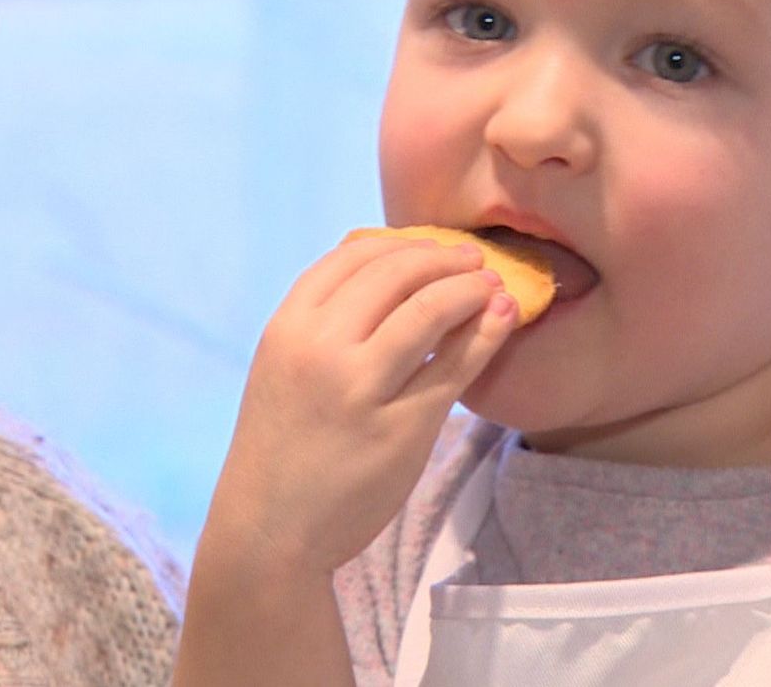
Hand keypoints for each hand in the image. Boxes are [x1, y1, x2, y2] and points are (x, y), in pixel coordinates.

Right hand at [202, 234, 517, 575]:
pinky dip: (485, 333)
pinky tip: (502, 318)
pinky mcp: (400, 428)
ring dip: (470, 287)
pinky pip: (454, 366)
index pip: (351, 256)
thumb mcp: (283, 368)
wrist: (268, 529)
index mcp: (287, 328)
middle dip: (442, 257)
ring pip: (429, 310)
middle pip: (394, 274)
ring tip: (492, 286)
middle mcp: (320, 349)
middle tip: (472, 259)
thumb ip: (322, 323)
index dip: (399, 242)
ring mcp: (360, 388)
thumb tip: (386, 271)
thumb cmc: (281, 445)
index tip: (429, 246)